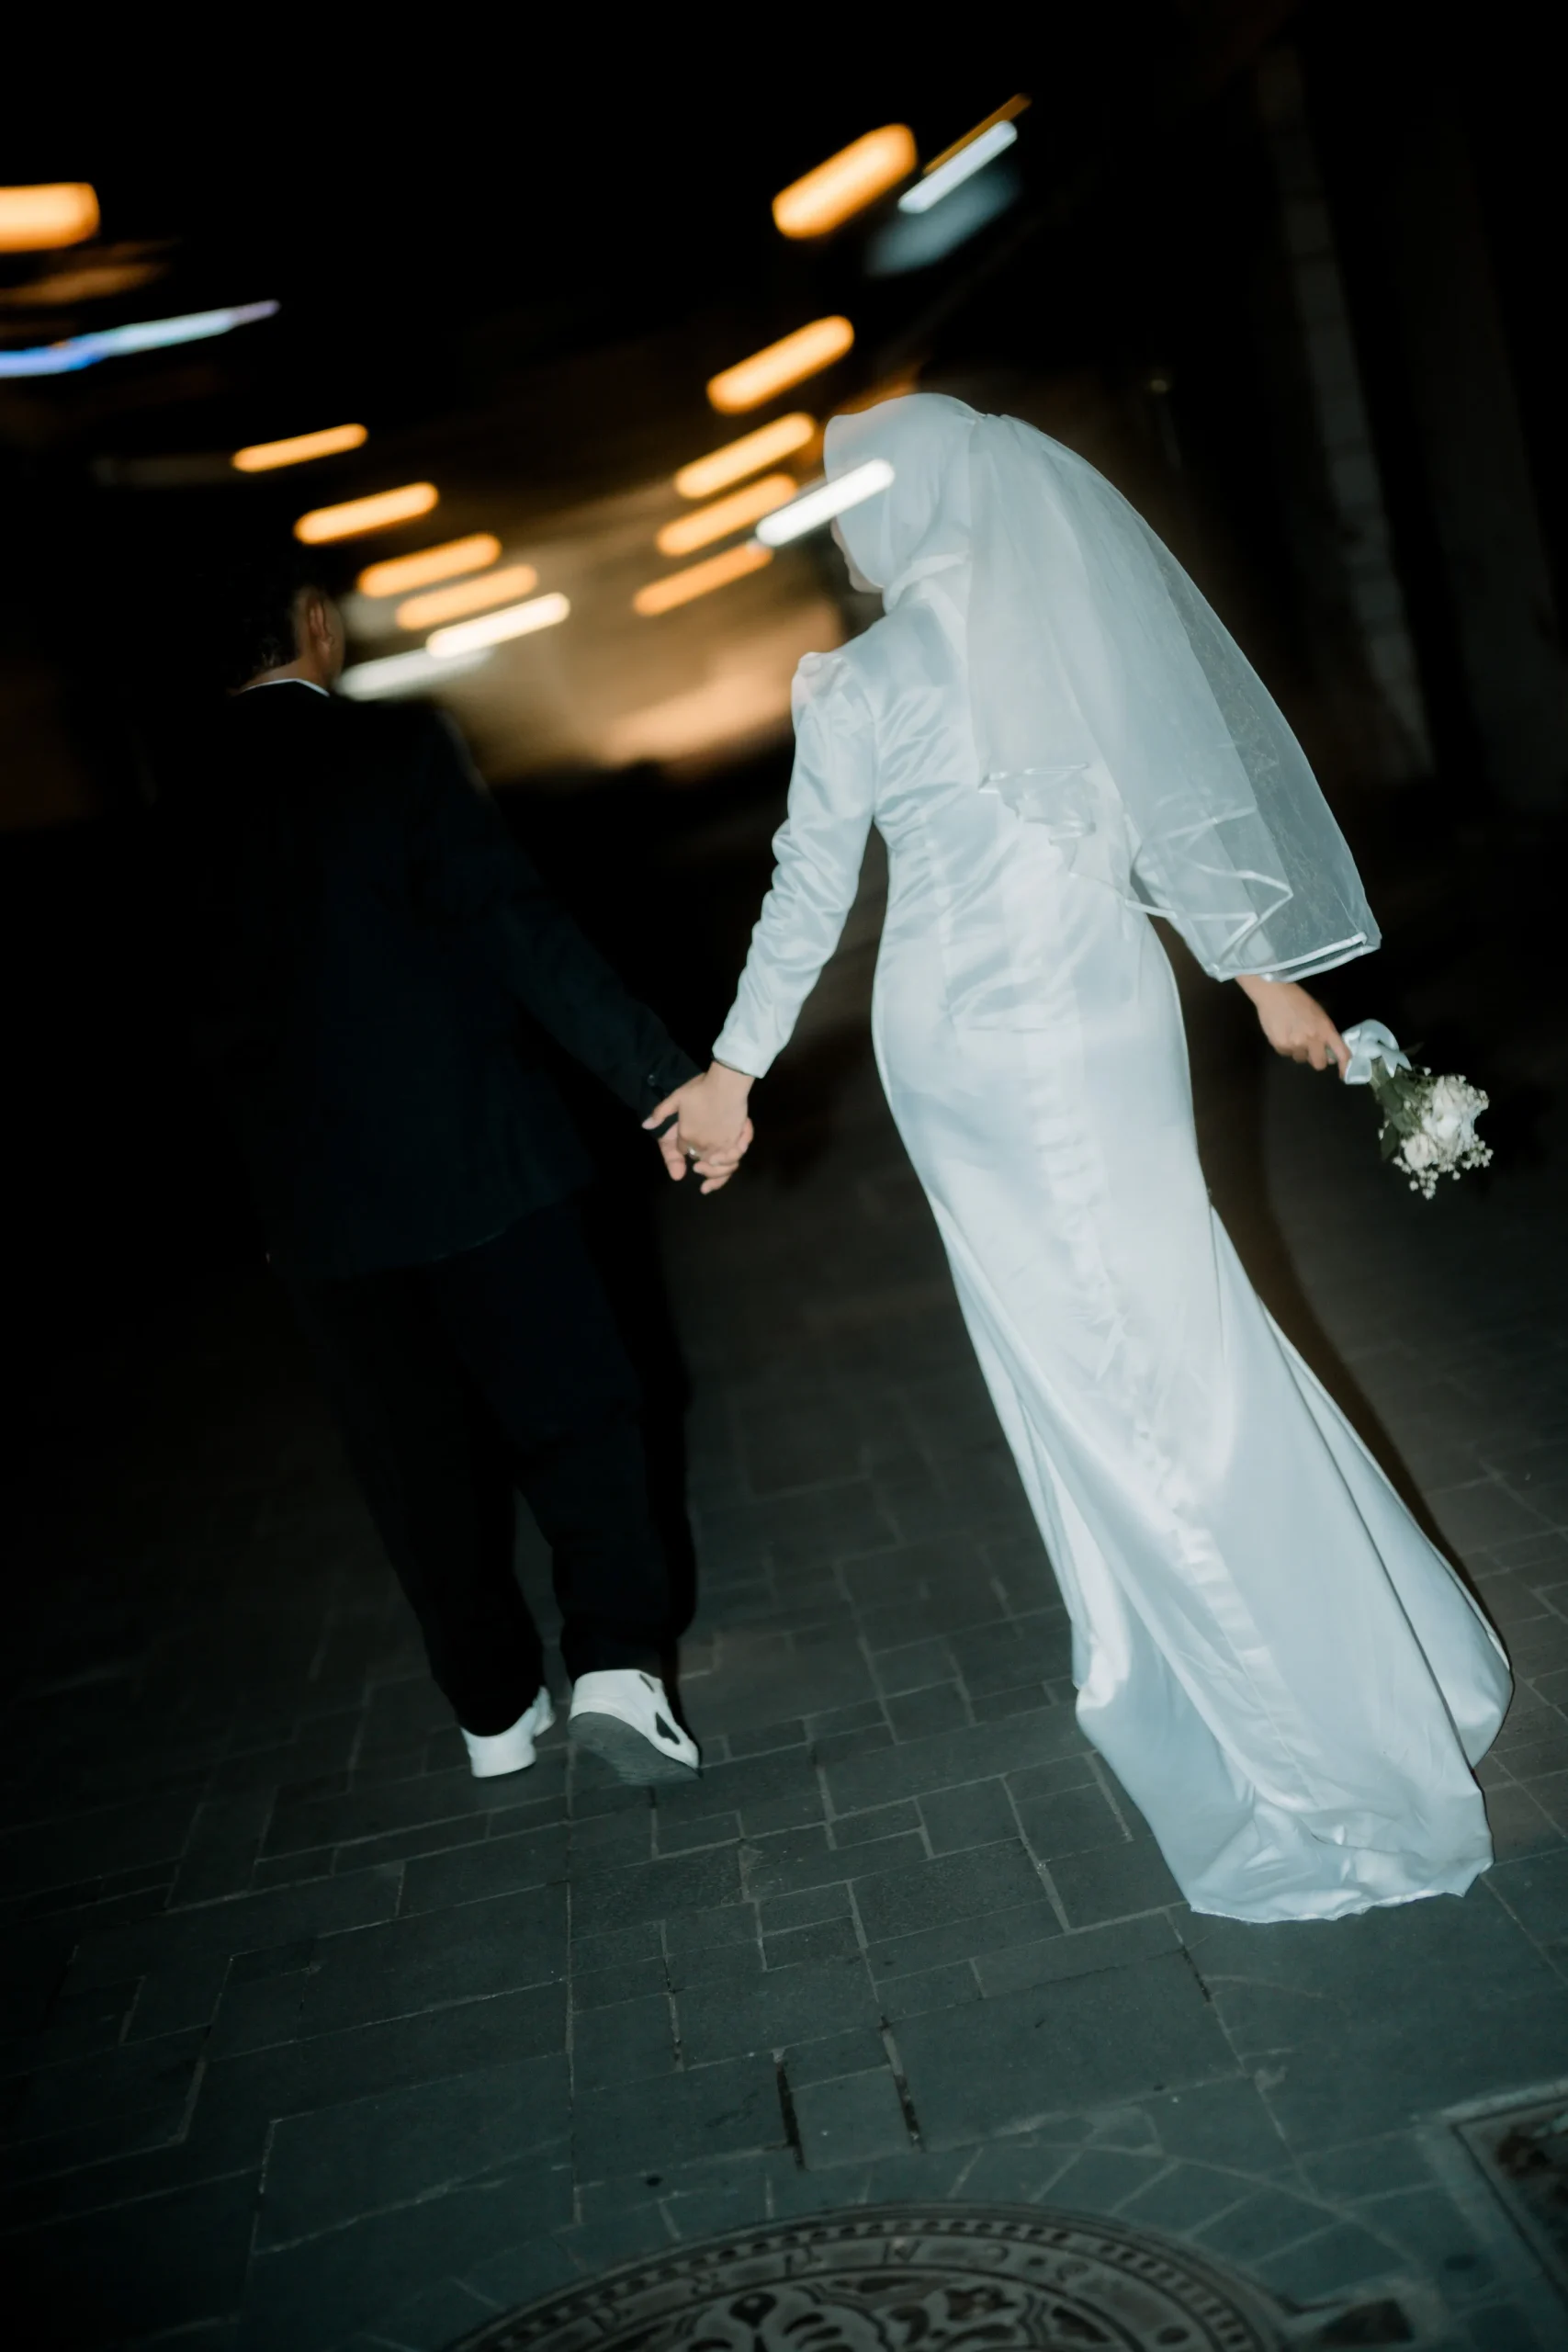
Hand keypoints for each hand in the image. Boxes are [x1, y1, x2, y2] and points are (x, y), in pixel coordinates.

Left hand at [644, 1062, 755, 1193]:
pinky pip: (733, 1161)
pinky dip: (730, 1165)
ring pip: (718, 1168)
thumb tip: (645, 1125)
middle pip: (700, 1163)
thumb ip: (661, 1112)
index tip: (686, 1146)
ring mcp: (720, 1146)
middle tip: (698, 1168)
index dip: (683, 1149)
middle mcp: (702, 1146)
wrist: (725, 1086)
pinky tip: (728, 1164)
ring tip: (711, 1173)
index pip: (681, 1150)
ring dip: (715, 1175)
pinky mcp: (736, 1143)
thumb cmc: (701, 1089)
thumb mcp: (676, 1097)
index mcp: (686, 1137)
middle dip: (700, 1167)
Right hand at [1237, 975, 1348, 1074]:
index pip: (1341, 1053)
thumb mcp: (1319, 1014)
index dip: (1344, 1066)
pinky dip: (1286, 1047)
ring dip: (1300, 1052)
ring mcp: (1295, 1045)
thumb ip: (1326, 1034)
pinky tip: (1283, 1033)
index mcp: (1326, 1030)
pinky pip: (1286, 1054)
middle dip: (1317, 1058)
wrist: (1275, 994)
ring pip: (1301, 1059)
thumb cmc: (1299, 1001)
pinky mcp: (1280, 1046)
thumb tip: (1328, 1054)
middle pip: (1319, 1064)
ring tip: (1293, 1035)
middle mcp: (1312, 1040)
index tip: (1343, 1073)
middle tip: (1311, 1049)